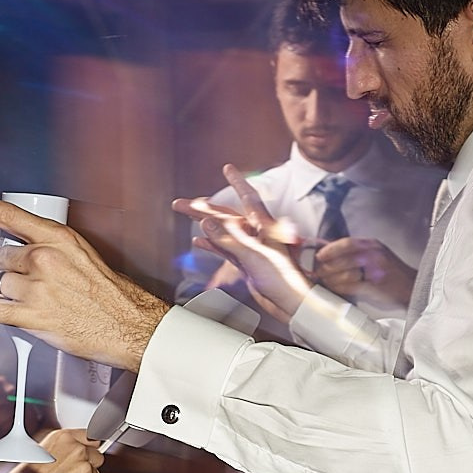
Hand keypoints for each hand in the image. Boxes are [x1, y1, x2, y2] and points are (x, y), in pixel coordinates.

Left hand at [0, 194, 170, 370]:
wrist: (128, 325)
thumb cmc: (109, 293)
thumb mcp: (82, 254)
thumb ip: (50, 247)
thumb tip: (21, 249)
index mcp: (58, 238)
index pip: (6, 215)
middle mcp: (44, 259)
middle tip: (12, 279)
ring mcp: (37, 288)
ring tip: (12, 298)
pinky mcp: (32, 316)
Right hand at [0, 428, 104, 472]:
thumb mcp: (39, 452)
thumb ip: (62, 448)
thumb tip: (75, 451)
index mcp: (63, 437)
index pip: (91, 437)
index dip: (88, 448)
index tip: (86, 454)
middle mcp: (76, 450)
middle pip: (97, 456)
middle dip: (88, 466)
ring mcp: (84, 469)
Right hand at [175, 173, 313, 324]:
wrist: (292, 304)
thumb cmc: (282, 279)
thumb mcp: (253, 255)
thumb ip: (229, 239)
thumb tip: (205, 222)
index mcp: (264, 225)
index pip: (248, 197)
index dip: (237, 182)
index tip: (227, 168)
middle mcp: (256, 233)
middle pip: (226, 215)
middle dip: (203, 207)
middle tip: (180, 203)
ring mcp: (250, 249)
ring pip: (222, 232)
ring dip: (203, 223)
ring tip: (185, 215)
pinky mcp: (246, 264)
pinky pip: (224, 249)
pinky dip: (211, 244)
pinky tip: (198, 240)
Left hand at [314, 238, 417, 309]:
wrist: (412, 287)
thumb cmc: (392, 273)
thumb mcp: (376, 255)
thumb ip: (356, 253)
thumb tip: (330, 254)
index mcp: (372, 245)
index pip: (346, 243)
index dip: (329, 249)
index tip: (318, 256)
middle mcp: (374, 254)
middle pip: (342, 258)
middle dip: (326, 266)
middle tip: (318, 273)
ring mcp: (375, 270)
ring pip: (345, 272)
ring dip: (331, 279)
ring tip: (326, 282)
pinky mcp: (375, 285)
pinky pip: (351, 285)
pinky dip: (340, 288)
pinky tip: (336, 289)